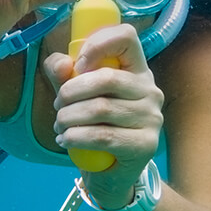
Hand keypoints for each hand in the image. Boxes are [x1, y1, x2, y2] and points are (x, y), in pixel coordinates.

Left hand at [43, 24, 164, 208]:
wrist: (112, 174)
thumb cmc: (96, 126)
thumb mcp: (76, 96)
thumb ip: (63, 74)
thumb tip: (61, 65)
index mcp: (137, 69)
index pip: (126, 37)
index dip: (97, 44)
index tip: (77, 65)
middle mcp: (150, 90)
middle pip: (107, 77)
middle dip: (71, 92)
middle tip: (58, 106)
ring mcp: (152, 118)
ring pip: (101, 109)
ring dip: (69, 117)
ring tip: (60, 125)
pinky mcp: (145, 145)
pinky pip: (103, 136)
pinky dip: (76, 137)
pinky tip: (65, 140)